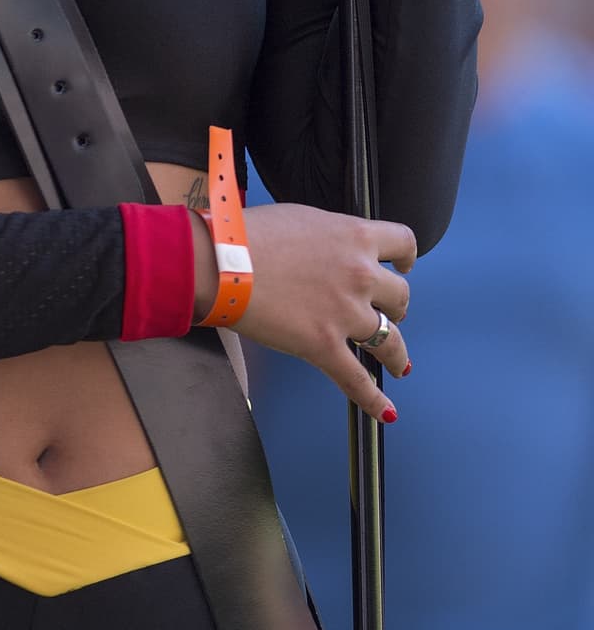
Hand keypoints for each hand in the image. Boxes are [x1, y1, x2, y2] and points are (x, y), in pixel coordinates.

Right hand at [197, 201, 415, 420]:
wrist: (222, 260)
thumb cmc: (250, 235)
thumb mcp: (303, 218)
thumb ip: (329, 234)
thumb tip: (332, 248)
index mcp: (355, 236)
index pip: (404, 242)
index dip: (406, 258)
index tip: (403, 266)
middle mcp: (360, 273)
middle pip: (400, 295)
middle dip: (394, 307)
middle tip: (382, 314)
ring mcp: (346, 312)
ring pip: (390, 340)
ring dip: (396, 354)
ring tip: (397, 363)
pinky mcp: (324, 345)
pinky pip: (358, 380)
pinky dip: (375, 400)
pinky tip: (386, 411)